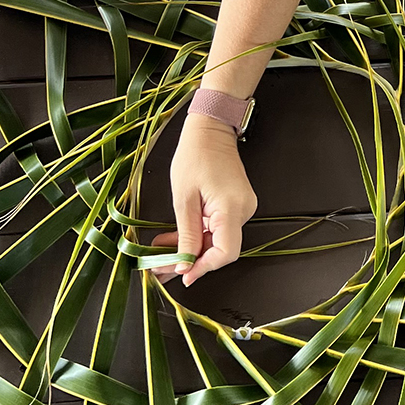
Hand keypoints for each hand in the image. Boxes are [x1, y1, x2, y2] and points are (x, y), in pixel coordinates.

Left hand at [154, 115, 256, 286]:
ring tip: (161, 253)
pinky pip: (217, 229)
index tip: (182, 274)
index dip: (204, 268)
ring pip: (216, 240)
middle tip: (160, 268)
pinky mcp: (235, 205)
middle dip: (190, 261)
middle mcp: (243, 210)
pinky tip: (175, 239)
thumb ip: (186, 235)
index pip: (226, 252)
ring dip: (190, 248)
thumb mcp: (183, 198)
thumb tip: (184, 264)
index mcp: (231, 208)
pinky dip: (197, 235)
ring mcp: (241, 208)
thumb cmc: (195, 155)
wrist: (210, 130)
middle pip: (220, 249)